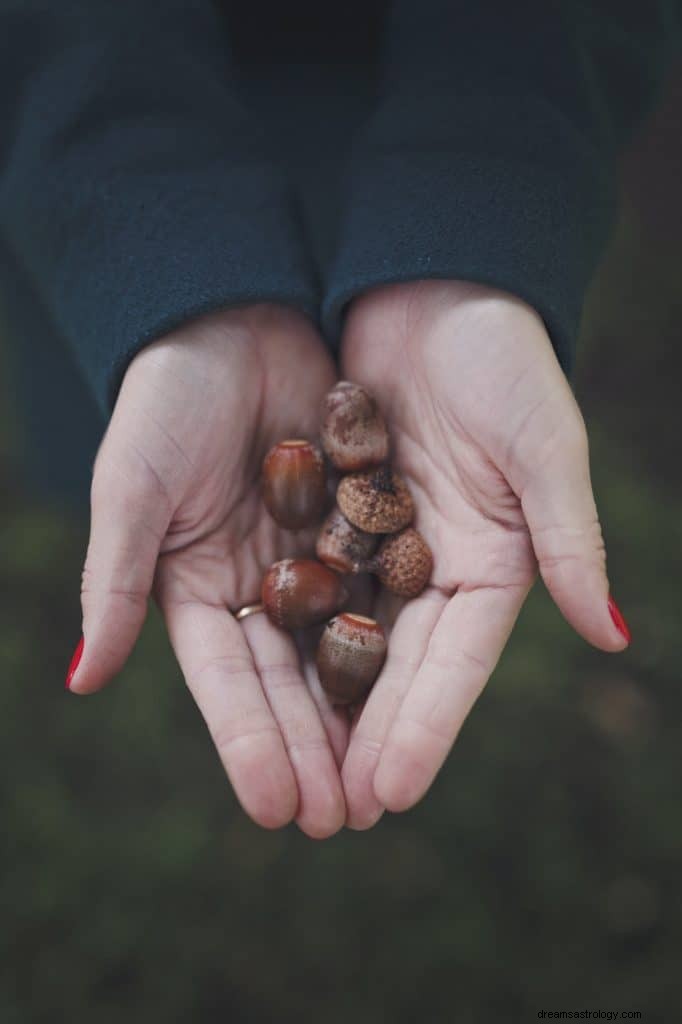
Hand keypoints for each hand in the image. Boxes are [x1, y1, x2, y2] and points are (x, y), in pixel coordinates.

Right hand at [67, 304, 347, 837]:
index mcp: (195, 587)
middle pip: (289, 681)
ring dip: (363, 714)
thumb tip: (83, 681)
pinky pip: (382, 587)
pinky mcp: (356, 520)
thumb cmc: (167, 398)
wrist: (235, 313)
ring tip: (386, 784)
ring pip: (341, 648)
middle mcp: (255, 584)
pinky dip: (399, 637)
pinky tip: (422, 689)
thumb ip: (115, 582)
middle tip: (344, 822)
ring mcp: (309, 556)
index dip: (250, 744)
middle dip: (314, 749)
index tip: (280, 809)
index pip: (226, 683)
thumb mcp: (132, 487)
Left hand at [340, 280, 629, 827]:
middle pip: (395, 667)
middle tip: (330, 814)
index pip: (455, 664)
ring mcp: (381, 541)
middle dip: (365, 739)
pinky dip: (286, 631)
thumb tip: (616, 636)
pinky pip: (307, 581)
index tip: (388, 795)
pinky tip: (258, 681)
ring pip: (345, 638)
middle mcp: (436, 563)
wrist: (431, 282)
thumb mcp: (544, 447)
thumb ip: (571, 540)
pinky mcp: (334, 509)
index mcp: (494, 562)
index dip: (426, 730)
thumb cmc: (502, 358)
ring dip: (319, 705)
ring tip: (290, 774)